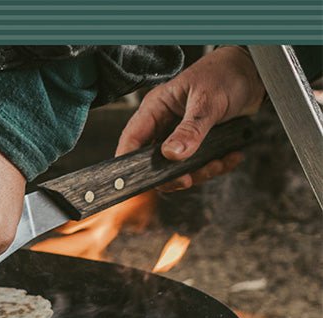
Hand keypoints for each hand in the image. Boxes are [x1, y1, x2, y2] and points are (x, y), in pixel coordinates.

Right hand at [116, 46, 265, 191]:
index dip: (130, 162)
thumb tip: (172, 154)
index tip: (145, 179)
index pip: (132, 139)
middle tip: (191, 178)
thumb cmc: (226, 74)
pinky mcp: (197, 142)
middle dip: (173, 174)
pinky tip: (229, 156)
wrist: (253, 72)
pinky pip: (197, 165)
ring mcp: (179, 135)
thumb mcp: (208, 101)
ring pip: (176, 167)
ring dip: (199, 172)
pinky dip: (214, 166)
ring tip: (218, 163)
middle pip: (152, 161)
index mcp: (156, 108)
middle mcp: (164, 124)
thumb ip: (191, 130)